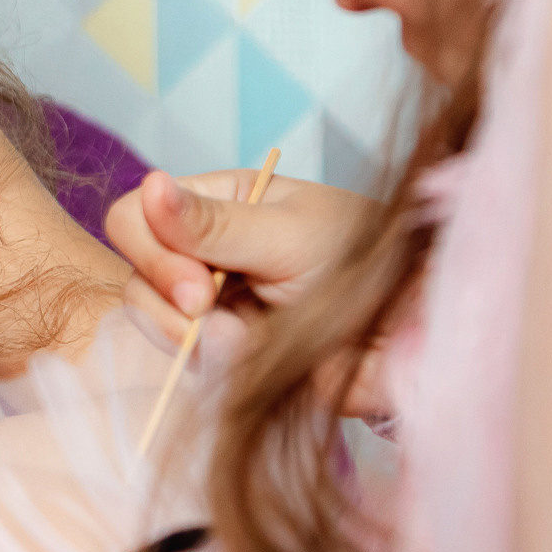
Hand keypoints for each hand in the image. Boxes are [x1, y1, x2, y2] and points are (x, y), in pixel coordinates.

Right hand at [109, 168, 371, 342]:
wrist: (417, 335)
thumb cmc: (368, 265)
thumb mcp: (289, 235)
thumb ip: (213, 224)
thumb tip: (149, 184)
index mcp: (218, 204)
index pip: (134, 217)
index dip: (150, 251)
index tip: (197, 283)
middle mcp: (203, 253)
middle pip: (134, 276)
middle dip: (167, 302)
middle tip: (213, 311)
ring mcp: (212, 308)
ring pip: (152, 325)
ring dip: (191, 339)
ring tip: (247, 341)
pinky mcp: (226, 356)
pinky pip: (187, 365)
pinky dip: (212, 367)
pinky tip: (253, 359)